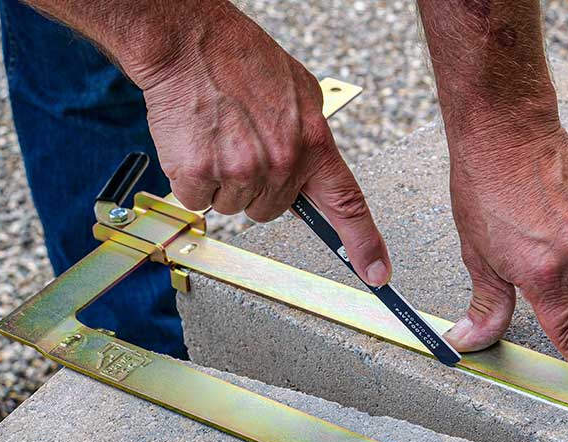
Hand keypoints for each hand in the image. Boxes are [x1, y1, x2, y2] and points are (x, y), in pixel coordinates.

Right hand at [122, 6, 390, 285]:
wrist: (190, 43)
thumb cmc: (241, 61)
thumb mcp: (299, 95)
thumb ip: (308, 140)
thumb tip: (311, 173)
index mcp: (313, 143)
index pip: (347, 204)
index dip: (365, 244)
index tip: (377, 272)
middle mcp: (281, 162)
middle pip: (270, 209)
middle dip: (256, 186)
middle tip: (243, 145)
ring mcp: (240, 171)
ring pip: (234, 207)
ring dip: (222, 181)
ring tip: (219, 137)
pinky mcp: (199, 175)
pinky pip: (198, 200)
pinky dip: (192, 179)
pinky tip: (197, 143)